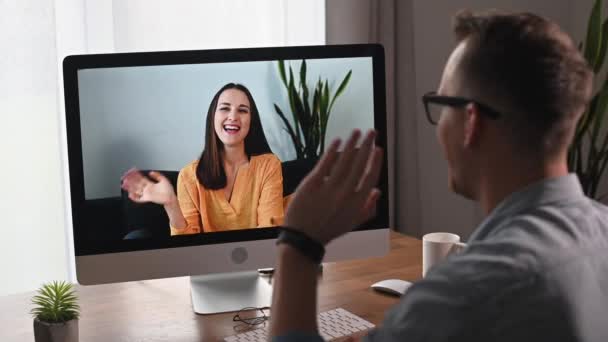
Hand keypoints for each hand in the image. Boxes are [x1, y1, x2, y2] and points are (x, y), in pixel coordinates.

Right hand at [120, 168, 175, 205]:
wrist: (171, 198)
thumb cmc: (169, 191)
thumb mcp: (163, 180)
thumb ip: (157, 175)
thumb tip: (150, 172)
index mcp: (150, 184)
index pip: (141, 178)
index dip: (136, 175)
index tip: (131, 171)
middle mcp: (147, 189)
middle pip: (136, 184)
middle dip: (130, 180)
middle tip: (124, 177)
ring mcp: (147, 194)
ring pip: (136, 190)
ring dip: (130, 187)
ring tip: (124, 184)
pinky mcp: (148, 199)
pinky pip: (139, 199)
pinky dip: (135, 198)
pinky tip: (130, 195)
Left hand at [284, 130, 382, 244]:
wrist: (303, 237)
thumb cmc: (328, 229)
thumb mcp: (353, 223)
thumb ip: (368, 208)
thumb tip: (378, 192)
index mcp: (356, 204)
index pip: (370, 177)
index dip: (376, 161)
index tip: (378, 148)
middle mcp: (345, 194)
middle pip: (359, 164)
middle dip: (367, 145)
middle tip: (372, 132)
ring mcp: (328, 188)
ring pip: (344, 160)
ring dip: (352, 143)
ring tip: (357, 131)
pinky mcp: (312, 184)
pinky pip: (325, 163)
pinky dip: (332, 150)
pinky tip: (338, 140)